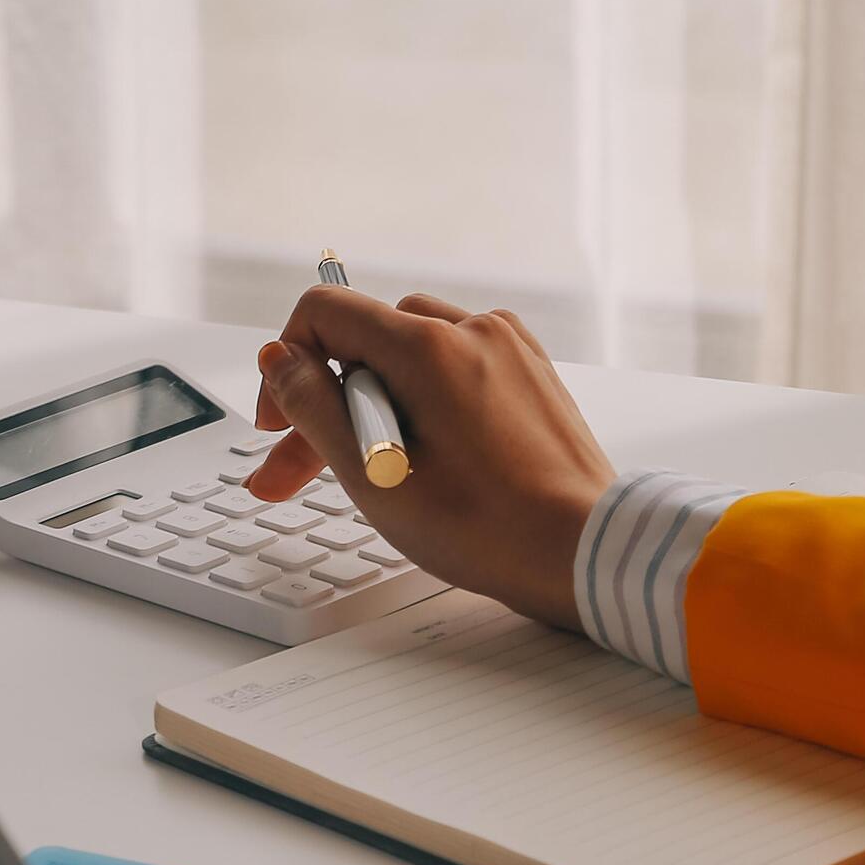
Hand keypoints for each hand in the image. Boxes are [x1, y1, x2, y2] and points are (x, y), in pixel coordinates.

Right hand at [245, 287, 613, 631]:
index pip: (325, 313)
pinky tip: (429, 456)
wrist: (584, 552)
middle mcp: (474, 331)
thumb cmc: (492, 529)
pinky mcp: (530, 374)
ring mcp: (509, 349)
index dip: (288, 366)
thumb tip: (281, 361)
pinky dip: (427, 403)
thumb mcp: (374, 478)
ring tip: (378, 471)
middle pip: (367, 341)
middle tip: (298, 472)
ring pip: (411, 353)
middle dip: (327, 403)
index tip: (279, 423)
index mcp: (430, 347)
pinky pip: (457, 367)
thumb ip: (315, 409)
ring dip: (378, 404)